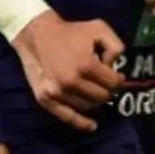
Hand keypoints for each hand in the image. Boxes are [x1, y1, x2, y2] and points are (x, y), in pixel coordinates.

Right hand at [11, 12, 124, 131]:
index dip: (118, 79)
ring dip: (94, 99)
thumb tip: (114, 67)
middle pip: (102, 96)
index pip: (113, 83)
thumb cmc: (69, 31)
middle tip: (103, 82)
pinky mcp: (45, 98)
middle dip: (107, 89)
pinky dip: (82, 123)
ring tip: (92, 88)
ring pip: (88, 106)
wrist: (36, 33)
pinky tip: (92, 126)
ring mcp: (57, 92)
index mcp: (86, 65)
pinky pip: (67, 116)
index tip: (115, 76)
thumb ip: (116, 46)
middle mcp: (72, 81)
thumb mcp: (99, 27)